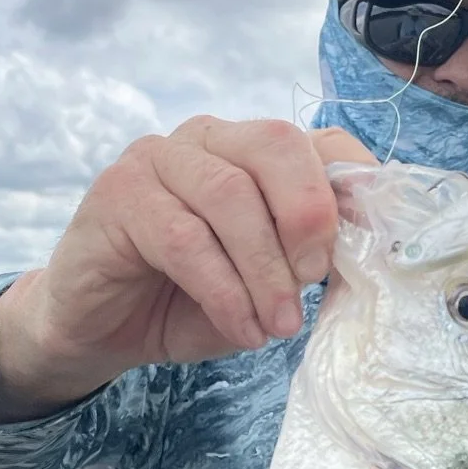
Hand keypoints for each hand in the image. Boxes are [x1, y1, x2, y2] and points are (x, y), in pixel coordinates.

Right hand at [0, 119, 375, 421]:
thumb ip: (306, 264)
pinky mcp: (118, 191)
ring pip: (230, 196)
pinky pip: (185, 238)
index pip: (322, 142)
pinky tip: (241, 330)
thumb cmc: (189, 302)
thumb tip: (362, 261)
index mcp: (255, 152)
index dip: (355, 189)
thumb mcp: (265, 286)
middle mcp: (209, 138)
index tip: (368, 251)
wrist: (100, 329)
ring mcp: (159, 157)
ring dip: (264, 271)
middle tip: (314, 281)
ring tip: (278, 326)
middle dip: (307, 217)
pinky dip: (223, 291)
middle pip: (277, 146)